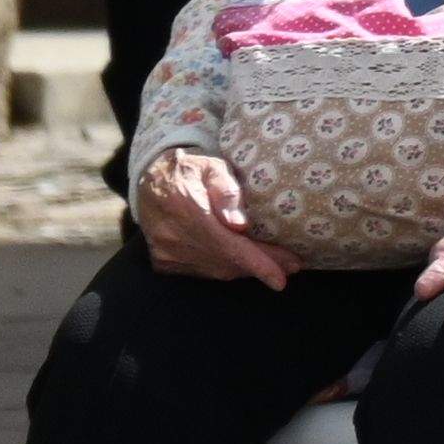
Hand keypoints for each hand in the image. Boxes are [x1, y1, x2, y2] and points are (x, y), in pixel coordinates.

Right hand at [136, 147, 293, 288]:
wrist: (151, 179)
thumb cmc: (191, 168)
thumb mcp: (213, 166)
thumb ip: (227, 191)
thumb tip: (240, 225)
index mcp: (185, 207)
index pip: (227, 245)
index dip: (257, 263)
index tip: (281, 278)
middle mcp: (172, 235)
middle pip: (226, 260)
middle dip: (261, 265)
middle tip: (292, 265)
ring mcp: (164, 252)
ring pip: (215, 270)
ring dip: (246, 270)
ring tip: (275, 265)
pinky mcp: (162, 262)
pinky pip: (202, 272)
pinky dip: (225, 268)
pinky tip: (243, 262)